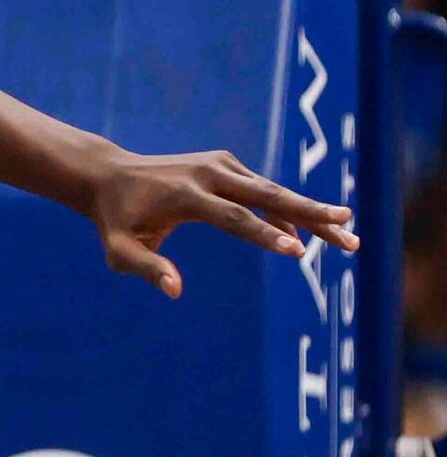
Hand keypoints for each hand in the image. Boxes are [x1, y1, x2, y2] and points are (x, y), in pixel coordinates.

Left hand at [87, 147, 356, 297]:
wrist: (109, 176)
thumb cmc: (115, 220)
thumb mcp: (119, 249)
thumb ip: (146, 267)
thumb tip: (175, 291)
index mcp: (184, 195)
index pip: (233, 217)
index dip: (266, 235)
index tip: (299, 252)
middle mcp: (206, 173)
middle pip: (266, 195)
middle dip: (309, 212)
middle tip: (347, 226)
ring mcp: (218, 165)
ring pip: (272, 191)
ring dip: (310, 211)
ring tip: (348, 235)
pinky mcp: (225, 165)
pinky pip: (262, 191)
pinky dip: (286, 211)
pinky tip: (306, 236)